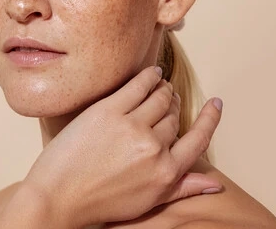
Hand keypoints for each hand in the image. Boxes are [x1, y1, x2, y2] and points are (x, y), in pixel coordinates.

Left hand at [21, 66, 224, 226]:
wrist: (59, 196)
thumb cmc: (101, 202)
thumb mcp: (148, 201)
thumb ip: (182, 188)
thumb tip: (215, 185)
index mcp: (166, 172)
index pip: (199, 139)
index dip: (210, 119)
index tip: (216, 104)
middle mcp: (154, 148)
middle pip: (174, 116)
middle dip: (173, 107)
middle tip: (168, 100)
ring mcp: (131, 127)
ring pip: (159, 98)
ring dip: (163, 89)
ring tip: (160, 86)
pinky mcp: (108, 111)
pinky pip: (137, 85)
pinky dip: (148, 76)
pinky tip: (151, 73)